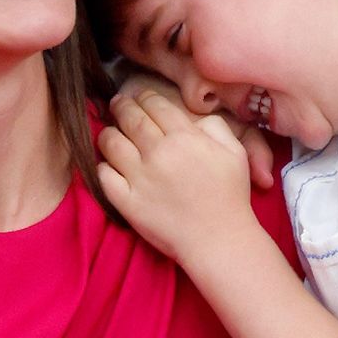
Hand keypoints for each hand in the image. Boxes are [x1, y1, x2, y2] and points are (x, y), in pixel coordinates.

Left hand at [97, 91, 261, 263]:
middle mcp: (158, 153)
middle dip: (121, 106)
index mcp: (184, 137)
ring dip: (108, 133)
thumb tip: (193, 117)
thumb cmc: (230, 196)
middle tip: (117, 104)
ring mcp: (139, 178)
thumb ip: (214, 126)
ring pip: (111, 142)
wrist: (219, 241)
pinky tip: (108, 163)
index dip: (143, 97)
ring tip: (110, 132)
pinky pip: (103, 175)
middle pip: (130, 118)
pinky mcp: (127, 202)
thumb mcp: (235, 152)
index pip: (154, 104)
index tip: (139, 97)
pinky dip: (102, 165)